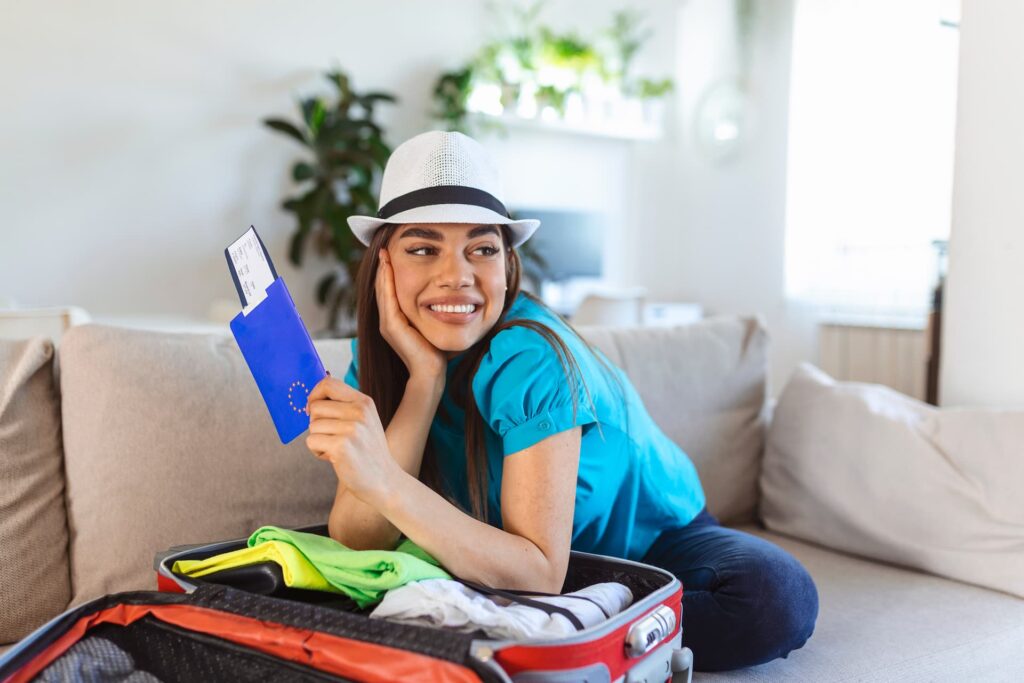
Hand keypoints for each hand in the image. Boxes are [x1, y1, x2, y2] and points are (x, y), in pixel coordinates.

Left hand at [305, 377, 397, 507]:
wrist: (384, 481)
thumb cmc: (368, 452)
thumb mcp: (364, 421)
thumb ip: (343, 407)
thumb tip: (313, 398)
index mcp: (364, 402)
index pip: (329, 384)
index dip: (314, 395)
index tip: (313, 409)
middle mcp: (359, 412)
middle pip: (315, 407)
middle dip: (316, 424)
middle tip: (333, 437)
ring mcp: (352, 429)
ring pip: (312, 426)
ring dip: (318, 440)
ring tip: (337, 449)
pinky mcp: (341, 446)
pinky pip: (312, 441)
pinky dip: (317, 452)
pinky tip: (334, 458)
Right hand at [376, 249, 446, 380]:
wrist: (431, 371)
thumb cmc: (434, 350)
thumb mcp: (429, 323)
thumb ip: (427, 310)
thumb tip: (439, 295)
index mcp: (394, 320)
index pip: (388, 290)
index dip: (388, 272)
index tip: (392, 253)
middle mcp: (386, 320)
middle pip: (382, 288)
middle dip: (383, 267)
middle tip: (384, 247)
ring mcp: (386, 324)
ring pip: (382, 290)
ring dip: (383, 270)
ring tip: (385, 253)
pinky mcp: (391, 326)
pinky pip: (387, 298)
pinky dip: (387, 282)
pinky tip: (389, 267)